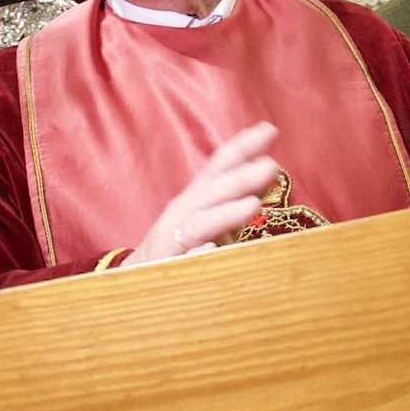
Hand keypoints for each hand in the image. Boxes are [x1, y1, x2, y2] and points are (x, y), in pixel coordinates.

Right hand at [127, 122, 280, 265]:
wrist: (138, 281)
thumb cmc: (184, 248)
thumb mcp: (214, 219)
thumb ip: (239, 196)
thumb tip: (272, 173)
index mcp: (198, 199)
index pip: (220, 168)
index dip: (242, 148)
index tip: (269, 129)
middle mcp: (182, 214)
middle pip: (212, 192)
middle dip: (240, 179)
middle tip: (271, 166)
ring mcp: (171, 243)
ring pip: (198, 226)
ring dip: (225, 215)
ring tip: (252, 205)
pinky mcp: (163, 270)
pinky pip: (181, 264)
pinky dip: (194, 256)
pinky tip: (209, 250)